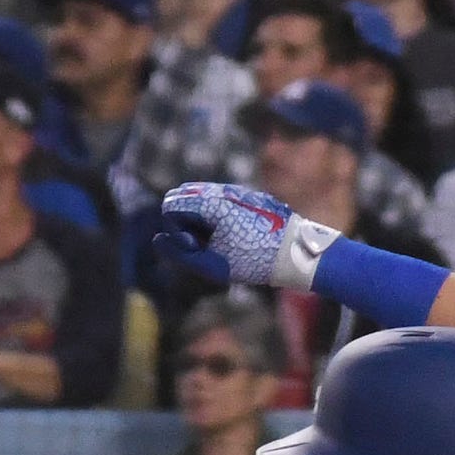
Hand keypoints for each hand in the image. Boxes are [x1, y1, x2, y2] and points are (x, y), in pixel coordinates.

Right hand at [154, 182, 308, 286]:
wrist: (296, 251)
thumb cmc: (254, 261)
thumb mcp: (213, 265)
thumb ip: (180, 252)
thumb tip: (157, 238)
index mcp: (211, 203)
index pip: (170, 204)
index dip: (177, 228)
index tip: (196, 244)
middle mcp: (222, 189)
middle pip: (183, 195)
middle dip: (186, 218)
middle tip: (207, 241)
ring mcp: (236, 189)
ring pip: (201, 195)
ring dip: (202, 216)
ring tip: (224, 238)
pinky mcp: (248, 194)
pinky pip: (220, 198)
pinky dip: (218, 214)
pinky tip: (236, 233)